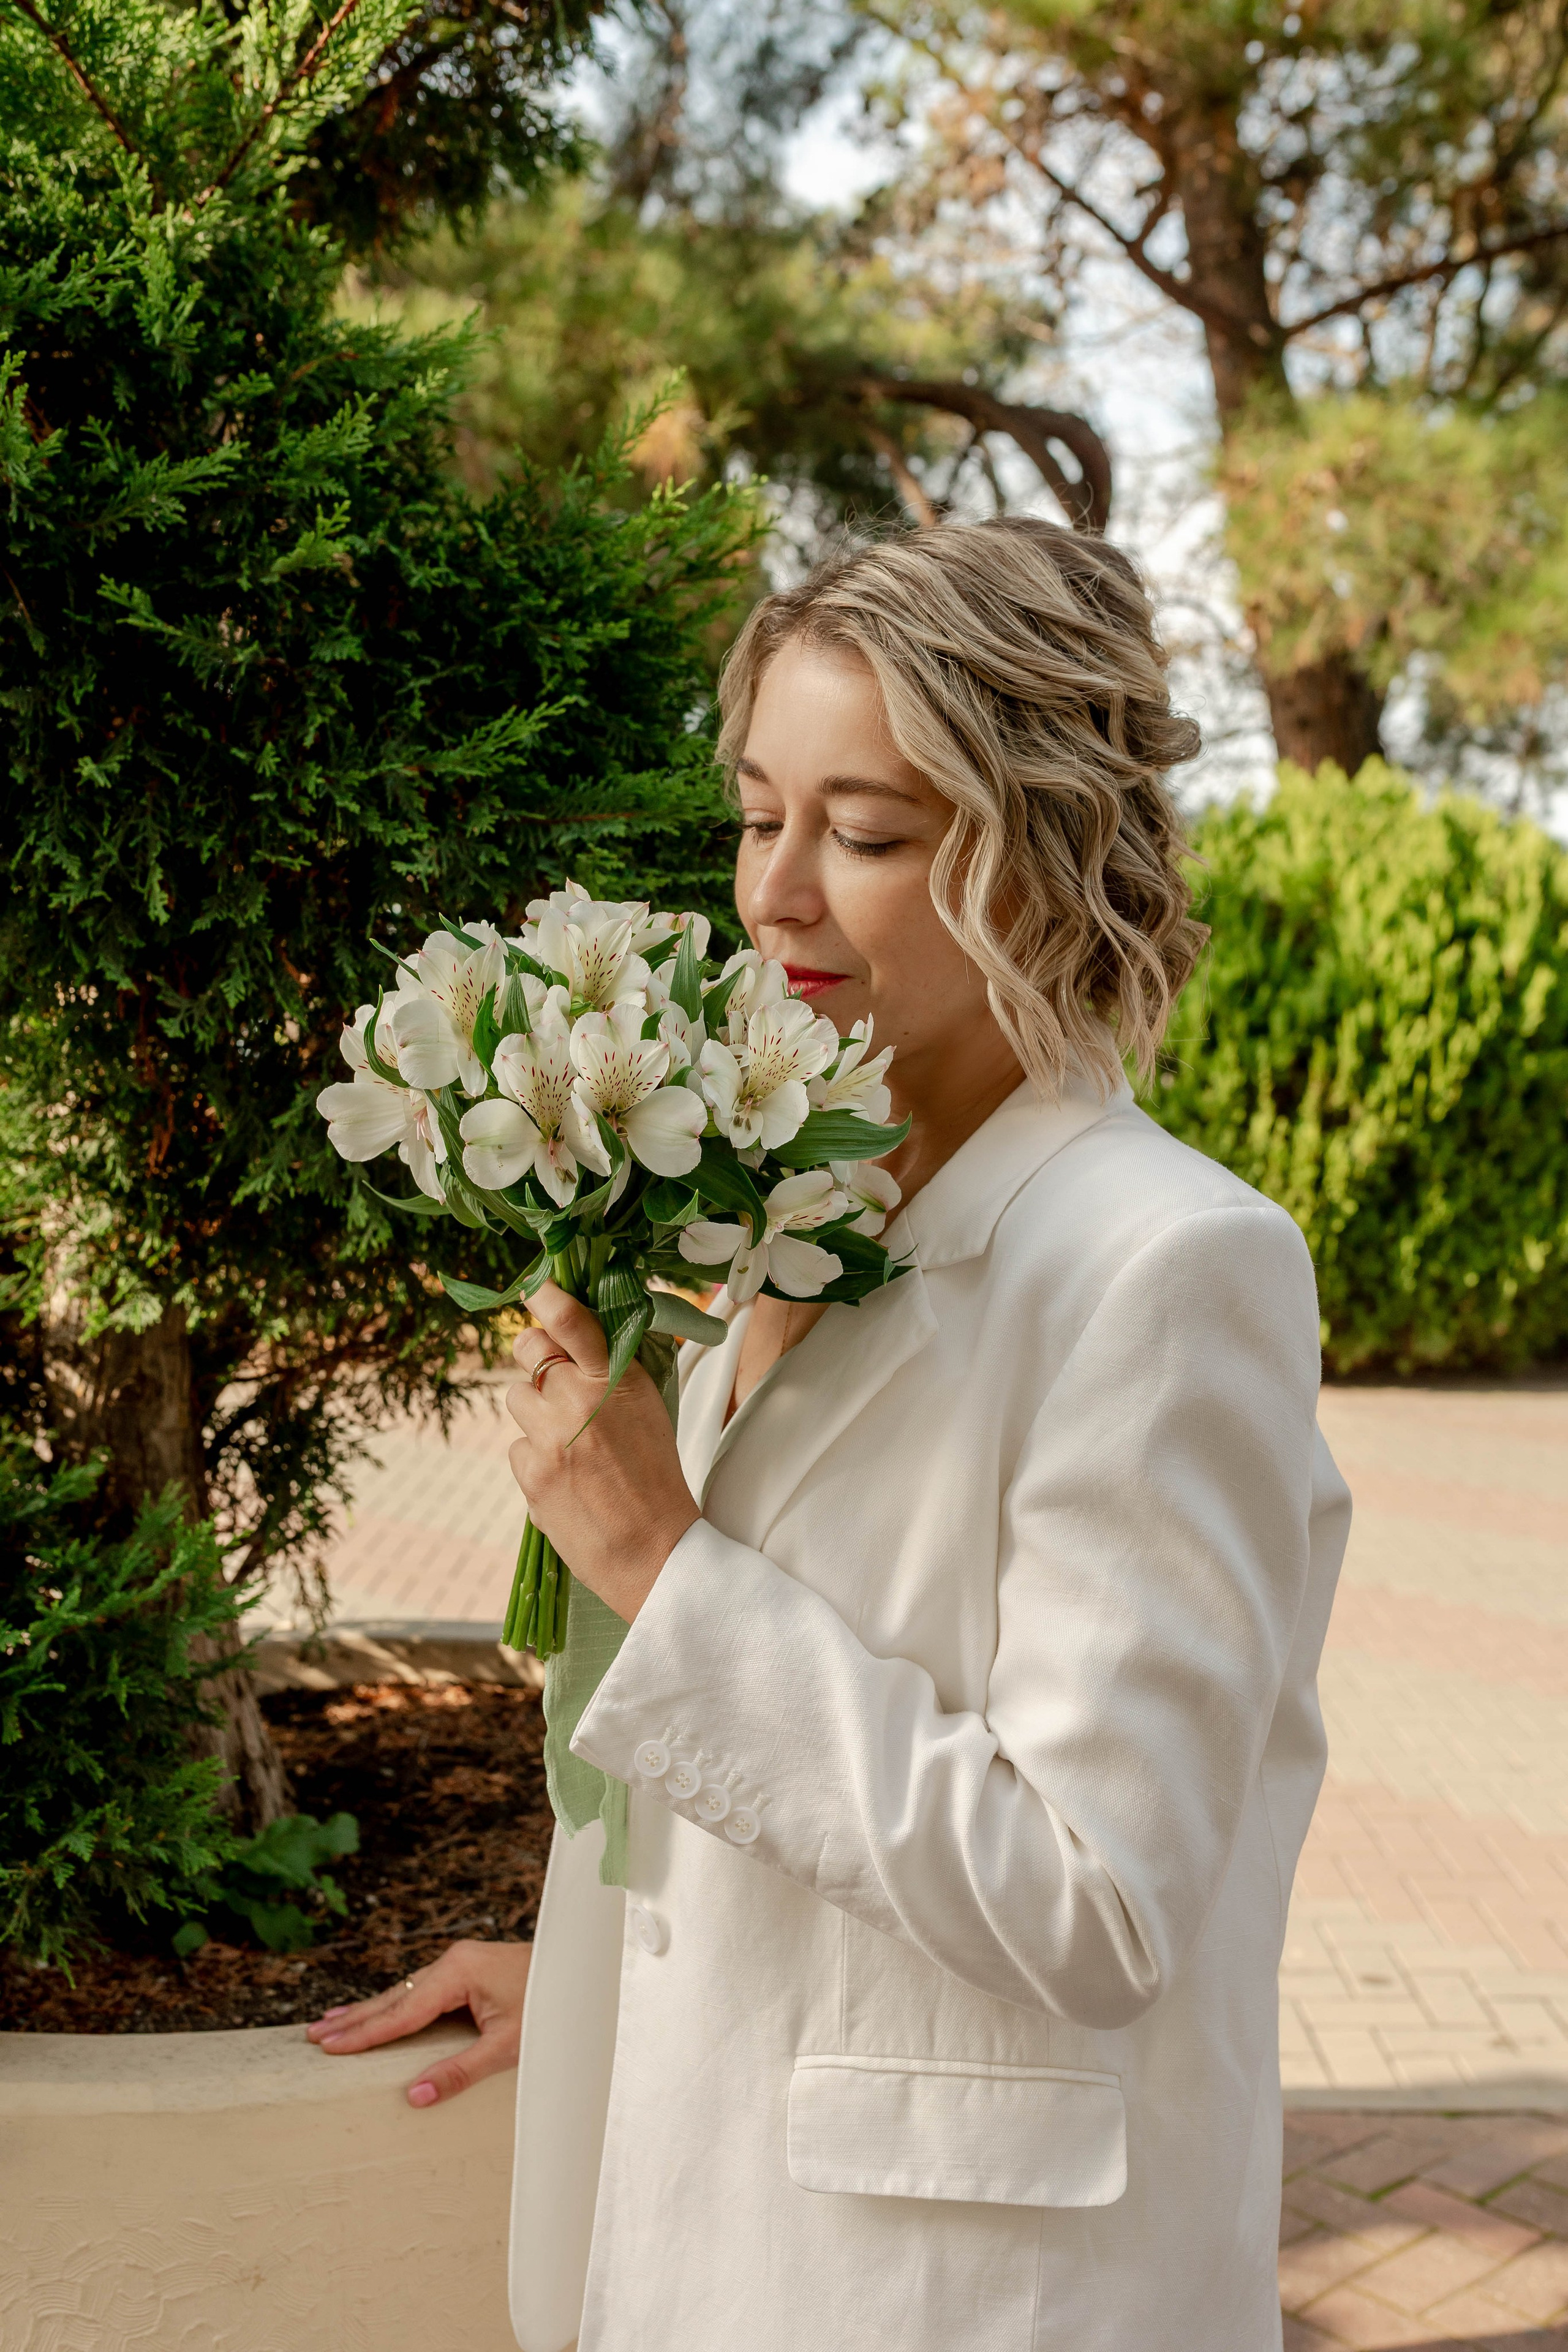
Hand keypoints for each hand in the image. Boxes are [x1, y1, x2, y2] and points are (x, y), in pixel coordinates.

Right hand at [306, 1939, 530, 2106]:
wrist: (582, 1971)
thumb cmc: (552, 2007)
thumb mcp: (509, 2045)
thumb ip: (460, 2072)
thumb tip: (414, 2097)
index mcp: (458, 1972)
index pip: (401, 2011)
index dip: (364, 2034)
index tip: (328, 2046)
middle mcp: (454, 1961)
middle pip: (395, 1997)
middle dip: (355, 2019)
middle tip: (313, 2036)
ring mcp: (461, 1963)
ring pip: (404, 1992)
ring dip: (370, 2011)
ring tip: (332, 2025)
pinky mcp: (469, 1970)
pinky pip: (421, 1991)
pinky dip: (394, 2005)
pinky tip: (380, 2012)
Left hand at [506, 1281, 701, 1622]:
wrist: (653, 1552)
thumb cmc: (658, 1479)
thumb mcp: (650, 1411)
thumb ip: (617, 1374)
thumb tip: (581, 1343)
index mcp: (618, 1381)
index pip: (572, 1321)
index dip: (546, 1298)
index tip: (535, 1289)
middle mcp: (579, 1401)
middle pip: (527, 1350)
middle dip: (534, 1355)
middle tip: (552, 1376)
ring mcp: (549, 1438)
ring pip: (516, 1397)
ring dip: (535, 1411)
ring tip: (567, 1440)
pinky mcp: (530, 1473)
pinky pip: (516, 1446)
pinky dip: (535, 1457)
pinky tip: (563, 1476)